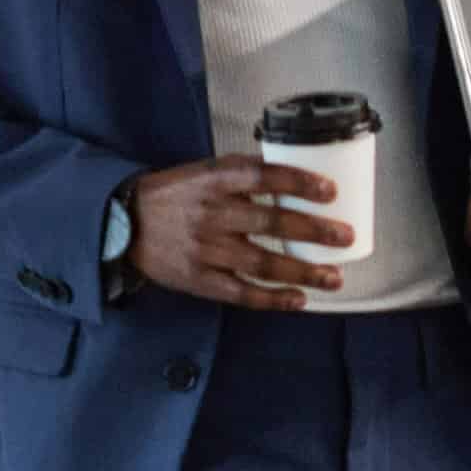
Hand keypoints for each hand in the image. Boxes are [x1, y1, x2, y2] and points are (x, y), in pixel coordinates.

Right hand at [118, 153, 351, 310]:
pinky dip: (273, 298)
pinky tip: (300, 299)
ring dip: (303, 271)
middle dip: (313, 231)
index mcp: (212, 181)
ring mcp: (205, 250)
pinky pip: (242, 293)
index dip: (299, 183)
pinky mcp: (199, 280)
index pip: (262, 176)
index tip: (331, 191)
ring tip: (334, 277)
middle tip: (345, 237)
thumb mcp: (202, 172)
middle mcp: (210, 214)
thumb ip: (241, 174)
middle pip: (270, 222)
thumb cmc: (174, 195)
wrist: (124, 224)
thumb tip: (293, 175)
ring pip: (262, 263)